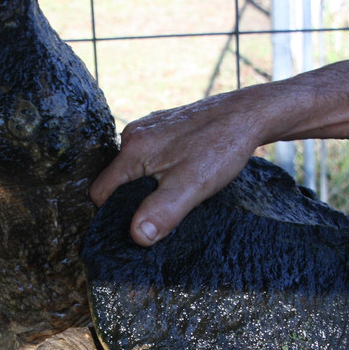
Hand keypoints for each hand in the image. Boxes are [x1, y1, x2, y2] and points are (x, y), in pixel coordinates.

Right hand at [89, 93, 264, 245]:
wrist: (248, 113)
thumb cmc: (221, 146)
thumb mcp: (192, 186)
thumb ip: (162, 212)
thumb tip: (137, 236)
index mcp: (133, 149)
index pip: (100, 191)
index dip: (113, 214)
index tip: (138, 224)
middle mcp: (134, 134)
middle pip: (116, 180)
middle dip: (134, 200)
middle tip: (164, 210)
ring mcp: (148, 128)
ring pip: (134, 169)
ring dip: (149, 185)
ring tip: (178, 190)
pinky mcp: (163, 127)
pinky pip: (149, 156)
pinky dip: (160, 170)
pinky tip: (184, 172)